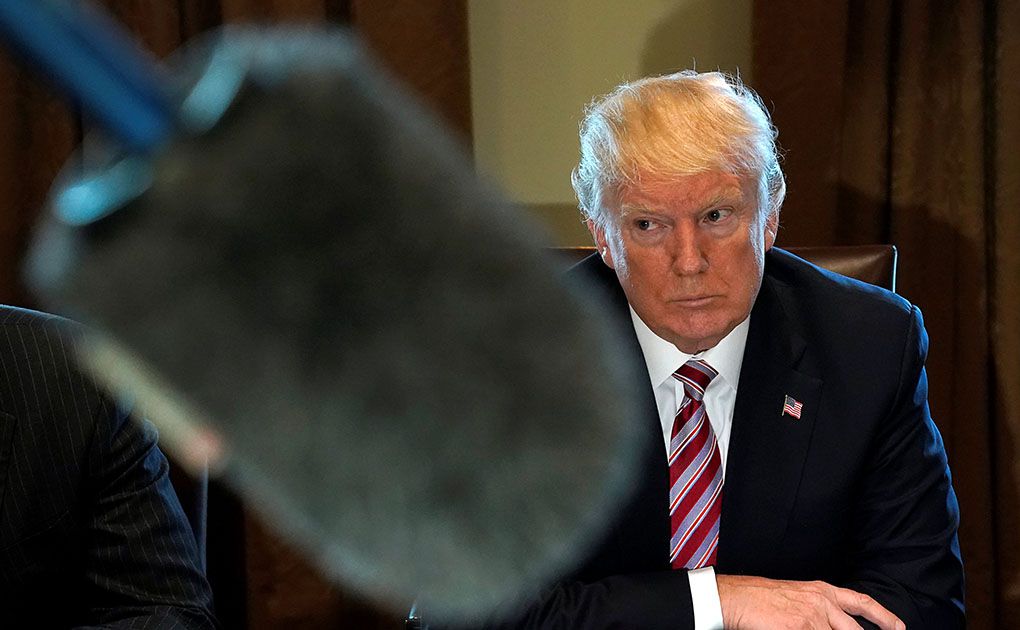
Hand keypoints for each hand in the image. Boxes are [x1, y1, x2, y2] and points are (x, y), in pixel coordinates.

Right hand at [716, 574, 904, 629]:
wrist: (736, 598)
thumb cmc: (760, 598)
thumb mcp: (796, 596)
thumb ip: (818, 610)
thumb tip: (831, 624)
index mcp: (822, 591)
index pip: (862, 602)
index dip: (884, 617)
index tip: (899, 628)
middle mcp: (822, 603)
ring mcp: (813, 618)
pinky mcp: (801, 629)